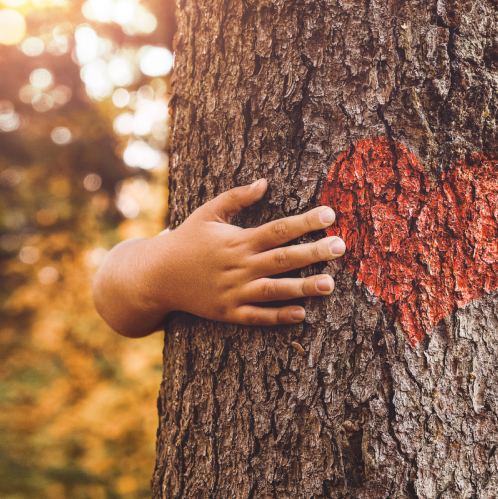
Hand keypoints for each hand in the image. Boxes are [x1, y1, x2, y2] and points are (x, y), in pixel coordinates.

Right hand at [93, 179, 344, 336]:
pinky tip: (302, 314)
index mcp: (237, 240)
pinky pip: (257, 316)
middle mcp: (239, 266)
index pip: (278, 229)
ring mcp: (234, 291)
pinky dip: (278, 316)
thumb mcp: (208, 213)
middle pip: (283, 259)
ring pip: (275, 290)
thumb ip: (237, 198)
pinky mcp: (229, 313)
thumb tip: (265, 182)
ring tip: (330, 284)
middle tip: (341, 247)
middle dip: (314, 253)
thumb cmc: (187, 240)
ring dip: (303, 287)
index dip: (305, 222)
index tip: (330, 214)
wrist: (156, 276)